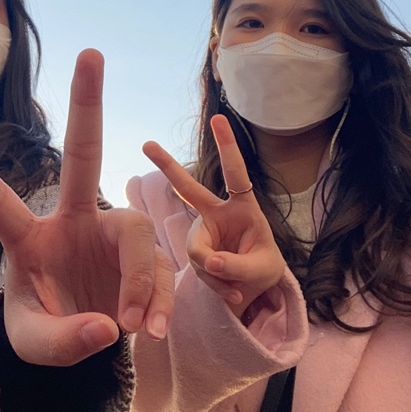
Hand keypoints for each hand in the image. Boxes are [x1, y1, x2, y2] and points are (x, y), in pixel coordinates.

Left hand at [0, 48, 172, 366]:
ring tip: (132, 327)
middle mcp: (72, 220)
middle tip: (90, 52)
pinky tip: (150, 330)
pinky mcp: (144, 254)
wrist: (90, 340)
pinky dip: (158, 303)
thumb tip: (107, 326)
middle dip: (87, 102)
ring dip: (140, 282)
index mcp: (28, 238)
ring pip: (136, 234)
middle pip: (84, 154)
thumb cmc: (51, 327)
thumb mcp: (37, 344)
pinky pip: (161, 269)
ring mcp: (111, 232)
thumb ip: (62, 341)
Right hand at [143, 116, 284, 316]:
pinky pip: (199, 270)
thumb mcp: (263, 270)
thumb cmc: (263, 269)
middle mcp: (218, 215)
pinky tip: (232, 293)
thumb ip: (237, 265)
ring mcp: (203, 234)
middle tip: (147, 144)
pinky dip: (216, 285)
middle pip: (190, 189)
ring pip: (199, 252)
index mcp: (243, 208)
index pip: (236, 174)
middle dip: (167, 166)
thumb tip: (207, 260)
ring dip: (218, 274)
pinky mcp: (195, 253)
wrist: (254, 293)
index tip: (219, 118)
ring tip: (238, 288)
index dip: (228, 147)